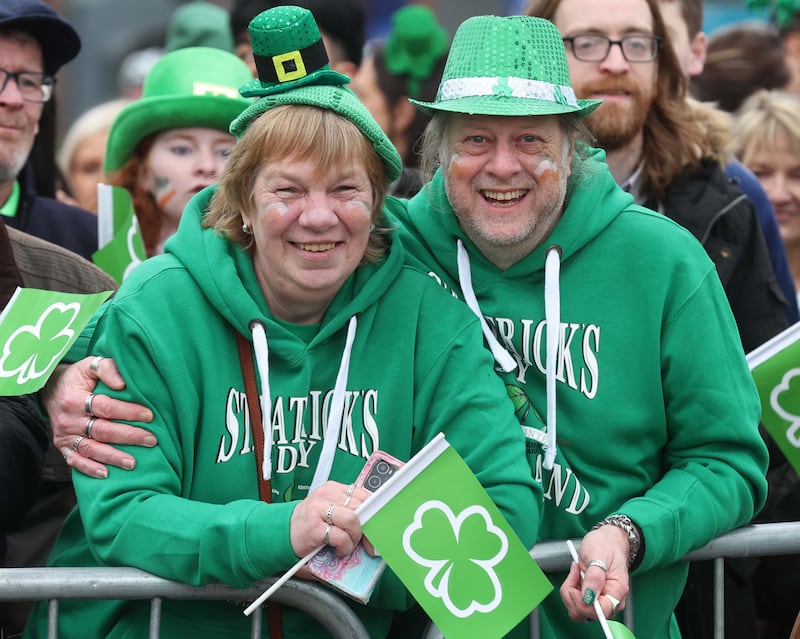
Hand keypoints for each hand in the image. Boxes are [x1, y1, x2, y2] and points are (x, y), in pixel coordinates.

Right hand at [42, 356, 154, 477]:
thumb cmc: (78, 378)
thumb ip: (107, 368)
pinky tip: (105, 474)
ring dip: (113, 457)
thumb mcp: (90, 366)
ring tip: (133, 463)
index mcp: (75, 399)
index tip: (149, 416)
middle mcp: (69, 420)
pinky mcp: (63, 446)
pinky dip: (89, 469)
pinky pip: (75, 461)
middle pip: (102, 431)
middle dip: (128, 436)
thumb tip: (122, 383)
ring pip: (91, 449)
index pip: (105, 407)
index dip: (128, 412)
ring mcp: (65, 435)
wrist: (51, 390)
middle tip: (151, 440)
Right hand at [289, 481, 371, 562]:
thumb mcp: (329, 510)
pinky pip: (340, 536)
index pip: (364, 494)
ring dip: (355, 537)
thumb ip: (348, 510)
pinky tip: (338, 550)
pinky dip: (345, 546)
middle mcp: (327, 495)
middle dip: (369, 527)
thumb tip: (374, 521)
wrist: (282, 532)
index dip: (375, 511)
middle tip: (367, 542)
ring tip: (348, 544)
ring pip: (353, 519)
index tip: (379, 525)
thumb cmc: (310, 523)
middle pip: (361, 506)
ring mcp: (319, 510)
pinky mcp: (314, 528)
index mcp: (333, 488)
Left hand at [559, 525, 629, 621]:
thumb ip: (594, 578)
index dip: (583, 604)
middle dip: (573, 594)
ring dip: (570, 591)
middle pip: (586, 613)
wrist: (608, 541)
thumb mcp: (598, 555)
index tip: (574, 589)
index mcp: (616, 592)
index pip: (601, 612)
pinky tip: (575, 576)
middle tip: (575, 572)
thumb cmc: (606, 545)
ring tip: (576, 572)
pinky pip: (574, 603)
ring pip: (577, 610)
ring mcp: (599, 600)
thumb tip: (588, 599)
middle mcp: (610, 600)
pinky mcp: (590, 599)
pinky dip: (570, 590)